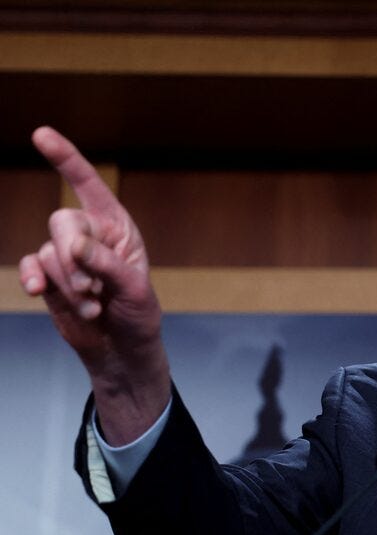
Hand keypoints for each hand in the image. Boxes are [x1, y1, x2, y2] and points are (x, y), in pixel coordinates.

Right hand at [19, 126, 169, 443]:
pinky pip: (31, 265)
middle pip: (63, 222)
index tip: (41, 135)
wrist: (121, 352)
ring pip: (49, 250)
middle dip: (73, 255)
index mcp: (119, 229)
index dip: (66, 160)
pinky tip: (37, 291)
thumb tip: (75, 245)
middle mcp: (92, 236)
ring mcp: (67, 257)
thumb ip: (106, 265)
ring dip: (68, 282)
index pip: (89, 187)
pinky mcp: (50, 277)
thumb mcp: (134, 291)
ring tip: (93, 307)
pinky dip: (34, 278)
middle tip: (91, 288)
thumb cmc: (138, 317)